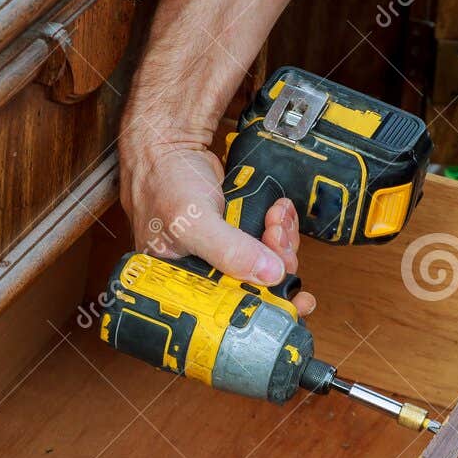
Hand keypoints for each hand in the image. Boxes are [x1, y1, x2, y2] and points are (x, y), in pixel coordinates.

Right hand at [120, 130, 312, 316]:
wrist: (168, 144)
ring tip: (276, 218)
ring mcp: (224, 255)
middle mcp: (205, 276)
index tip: (295, 301)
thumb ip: (229, 251)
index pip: (230, 314)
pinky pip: (269, 242)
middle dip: (278, 265)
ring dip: (282, 243)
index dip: (266, 310)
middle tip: (276, 238)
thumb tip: (269, 275)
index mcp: (184, 287)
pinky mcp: (237, 234)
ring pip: (268, 265)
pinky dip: (281, 228)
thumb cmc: (162, 183)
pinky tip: (278, 212)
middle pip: (257, 289)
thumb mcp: (192, 223)